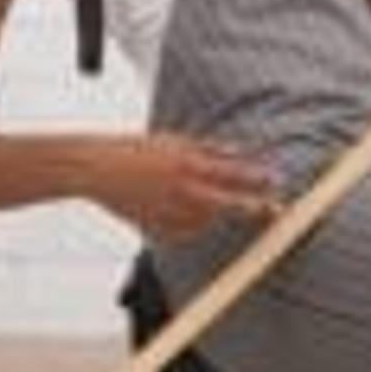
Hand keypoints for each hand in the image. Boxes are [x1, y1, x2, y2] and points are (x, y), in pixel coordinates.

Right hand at [88, 133, 283, 241]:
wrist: (95, 169)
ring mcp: (170, 213)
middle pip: (230, 205)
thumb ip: (211, 149)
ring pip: (208, 221)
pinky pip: (184, 232)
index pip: (234, 173)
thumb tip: (242, 151)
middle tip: (276, 210)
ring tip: (193, 197)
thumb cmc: (133, 149)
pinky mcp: (157, 230)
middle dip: (254, 208)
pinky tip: (173, 207)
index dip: (258, 178)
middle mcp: (182, 191)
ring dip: (214, 213)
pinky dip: (188, 224)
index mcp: (188, 164)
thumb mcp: (175, 140)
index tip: (276, 181)